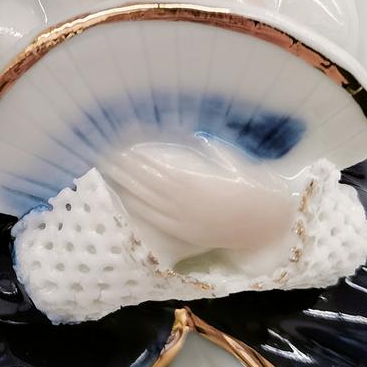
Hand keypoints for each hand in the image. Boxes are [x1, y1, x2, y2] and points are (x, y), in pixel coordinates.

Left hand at [97, 138, 303, 274]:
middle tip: (102, 153)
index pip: (152, 166)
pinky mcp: (184, 231)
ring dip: (124, 184)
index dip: (133, 155)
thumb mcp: (229, 161)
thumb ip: (205, 150)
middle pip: (143, 182)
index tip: (118, 142)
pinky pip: (154, 218)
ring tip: (108, 169)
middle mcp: (181, 201)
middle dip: (121, 167)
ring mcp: (181, 218)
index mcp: (191, 180)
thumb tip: (188, 136)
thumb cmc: (249, 186)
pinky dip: (137, 206)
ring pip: (144, 199)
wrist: (265, 221)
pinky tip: (124, 196)